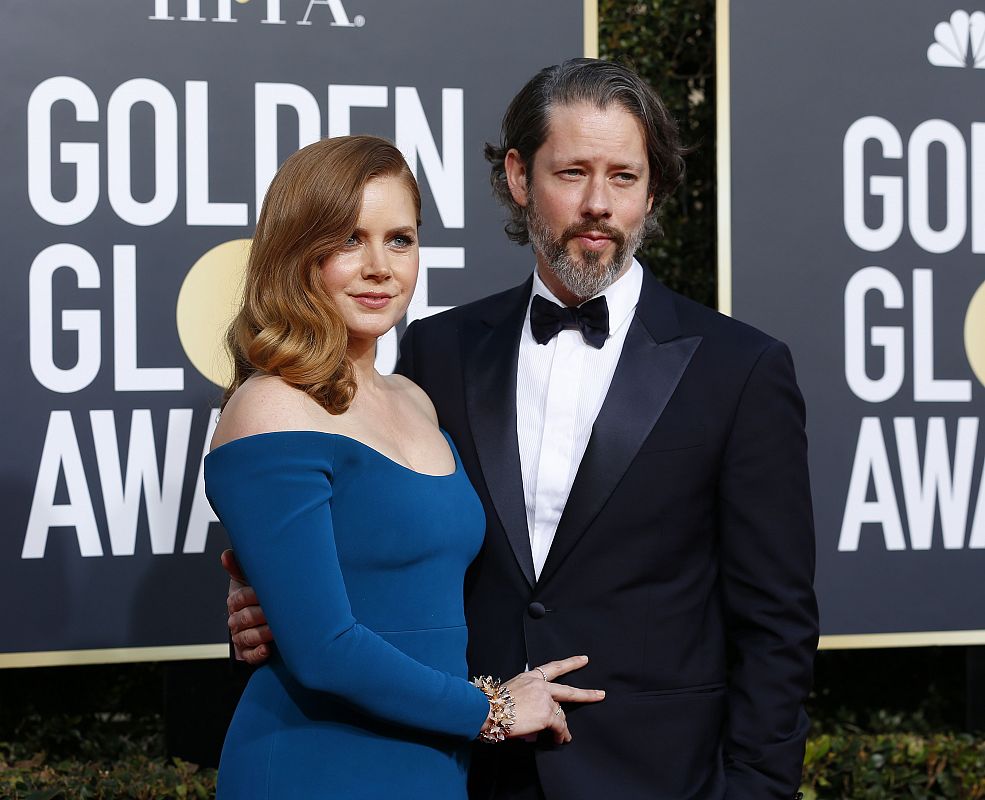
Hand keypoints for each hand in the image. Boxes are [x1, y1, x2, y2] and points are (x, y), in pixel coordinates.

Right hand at [221, 549, 273, 664]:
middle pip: (245, 618)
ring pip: (248, 637)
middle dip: (261, 614)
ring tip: (276, 629)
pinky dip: (258, 653)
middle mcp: (236, 620)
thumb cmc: (259, 594)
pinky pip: (250, 656)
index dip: (251, 595)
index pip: (238, 598)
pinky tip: (267, 649)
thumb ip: (240, 567)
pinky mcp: (247, 653)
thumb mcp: (250, 579)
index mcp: (236, 601)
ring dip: (262, 634)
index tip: (266, 592)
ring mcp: (241, 637)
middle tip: (277, 611)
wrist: (268, 619)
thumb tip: (226, 554)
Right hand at [494, 655, 603, 743]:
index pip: (553, 667)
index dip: (570, 663)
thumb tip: (535, 719)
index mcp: (529, 677)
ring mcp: (545, 698)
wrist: (488, 710)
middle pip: (568, 689)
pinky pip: (559, 726)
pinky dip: (561, 734)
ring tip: (564, 736)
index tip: (582, 660)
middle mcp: (539, 685)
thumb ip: (527, 700)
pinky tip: (561, 739)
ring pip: (561, 714)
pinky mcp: (547, 713)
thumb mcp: (510, 694)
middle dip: (586, 693)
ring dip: (563, 727)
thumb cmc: (493, 704)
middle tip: (600, 694)